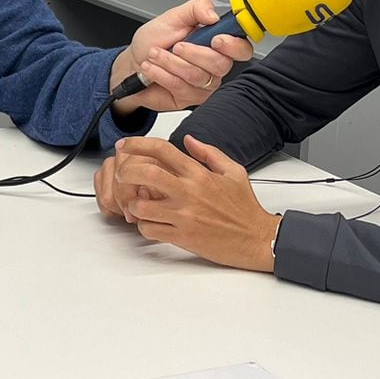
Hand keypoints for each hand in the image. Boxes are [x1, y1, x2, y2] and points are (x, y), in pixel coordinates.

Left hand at [96, 135, 278, 271]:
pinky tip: (151, 223)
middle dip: (125, 171)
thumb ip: (208, 153)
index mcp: (199, 174)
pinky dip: (144, 226)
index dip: (136, 144)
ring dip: (133, 204)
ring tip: (138, 204)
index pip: (161, 150)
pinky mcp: (183, 237)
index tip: (124, 145)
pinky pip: (149, 230)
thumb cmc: (245, 207)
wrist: (258, 239)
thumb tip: (188, 139)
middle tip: (121, 175)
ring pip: (140, 206)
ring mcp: (184, 216)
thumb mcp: (233, 171)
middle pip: (144, 173)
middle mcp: (189, 192)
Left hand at [111, 0, 252, 113]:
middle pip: (221, 64)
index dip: (233, 45)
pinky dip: (162, 74)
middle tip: (175, 46)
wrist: (133, 63)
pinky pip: (181, 87)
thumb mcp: (172, 18)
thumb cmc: (154, 41)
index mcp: (215, 41)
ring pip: (197, 76)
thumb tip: (213, 14)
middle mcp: (214, 63)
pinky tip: (152, 67)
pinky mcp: (190, 97)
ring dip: (171, 62)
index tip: (216, 39)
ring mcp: (204, 82)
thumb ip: (195, 9)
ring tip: (155, 54)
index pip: (241, 48)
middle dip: (193, 53)